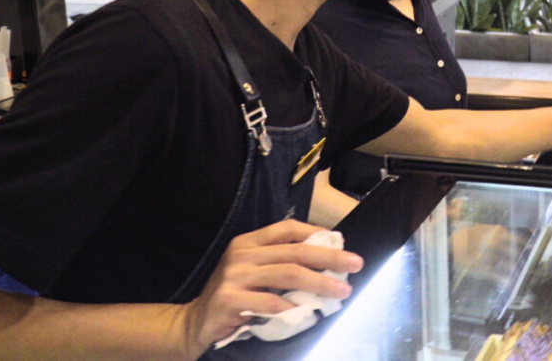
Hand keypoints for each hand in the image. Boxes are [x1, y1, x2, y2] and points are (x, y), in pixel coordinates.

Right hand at [179, 220, 363, 357]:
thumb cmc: (234, 295)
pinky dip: (290, 308)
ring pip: (288, 274)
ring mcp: (233, 276)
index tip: (342, 244)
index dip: (317, 233)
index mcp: (249, 242)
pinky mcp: (228, 300)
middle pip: (295, 252)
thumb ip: (280, 262)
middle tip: (355, 264)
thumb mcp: (253, 271)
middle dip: (330, 257)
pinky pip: (267, 303)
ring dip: (319, 283)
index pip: (287, 228)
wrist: (195, 323)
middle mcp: (241, 254)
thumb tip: (327, 259)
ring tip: (342, 290)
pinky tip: (306, 313)